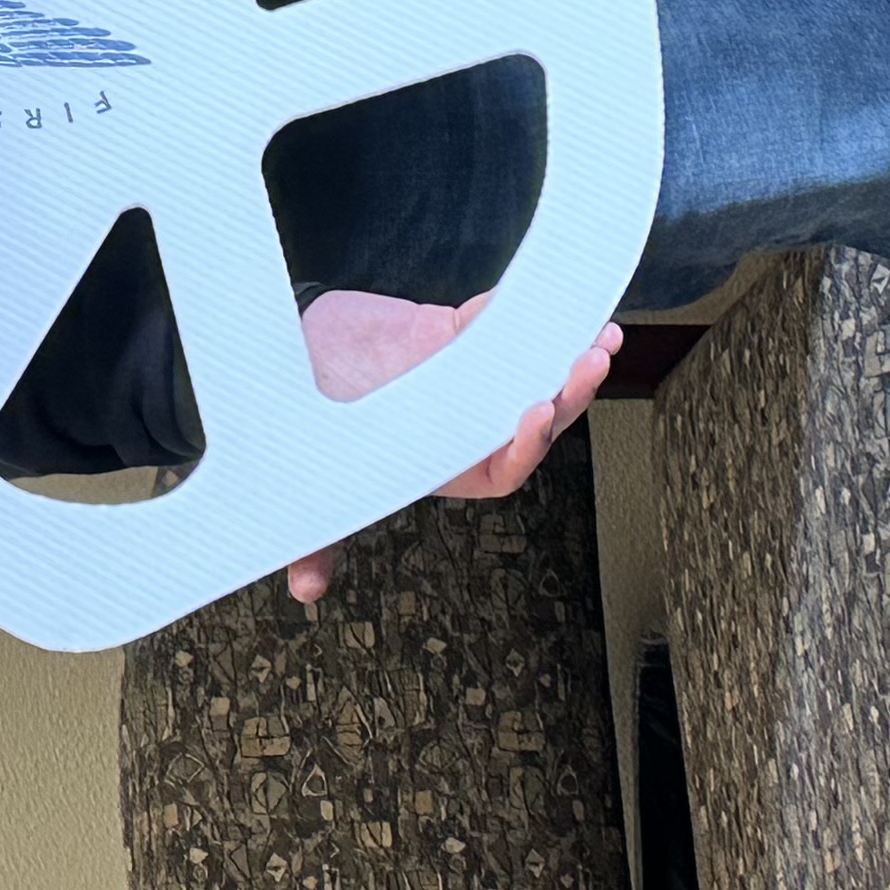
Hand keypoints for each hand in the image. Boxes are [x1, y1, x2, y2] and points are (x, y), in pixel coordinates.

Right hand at [278, 293, 621, 603]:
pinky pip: (505, 320)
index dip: (527, 446)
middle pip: (534, 417)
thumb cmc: (304, 427)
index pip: (504, 468)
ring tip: (602, 338)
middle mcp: (465, 424)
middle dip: (569, 395)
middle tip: (590, 363)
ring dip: (569, 356)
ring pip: (533, 370)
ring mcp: (467, 376)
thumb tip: (305, 589)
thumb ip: (318, 537)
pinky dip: (534, 310)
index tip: (537, 413)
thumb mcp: (312, 487)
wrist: (286, 354)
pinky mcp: (457, 331)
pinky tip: (561, 299)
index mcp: (445, 466)